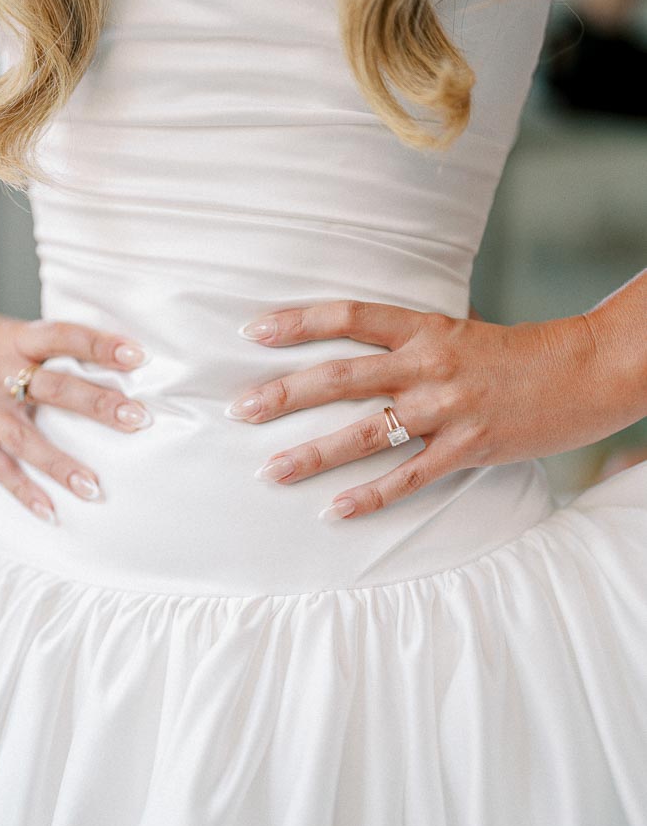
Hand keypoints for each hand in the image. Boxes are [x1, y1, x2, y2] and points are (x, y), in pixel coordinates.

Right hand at [0, 303, 151, 521]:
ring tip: (96, 489)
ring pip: (25, 437)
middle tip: (139, 420)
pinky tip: (51, 512)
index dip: (99, 344)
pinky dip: (24, 491)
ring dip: (62, 465)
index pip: (63, 335)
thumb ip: (44, 352)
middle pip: (53, 388)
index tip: (139, 354)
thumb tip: (106, 368)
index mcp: (14, 339)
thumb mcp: (5, 333)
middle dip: (97, 405)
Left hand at [227, 298, 608, 519]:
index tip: (252, 331)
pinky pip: (409, 477)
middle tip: (240, 409)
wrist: (586, 370)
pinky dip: (370, 496)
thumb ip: (407, 341)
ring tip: (271, 471)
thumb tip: (354, 347)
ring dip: (313, 453)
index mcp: (424, 327)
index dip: (298, 321)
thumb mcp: (457, 331)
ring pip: (367, 431)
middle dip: (285, 394)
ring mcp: (448, 408)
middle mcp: (429, 364)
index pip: (349, 315)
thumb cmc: (515, 354)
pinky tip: (335, 510)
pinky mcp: (469, 448)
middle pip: (343, 376)